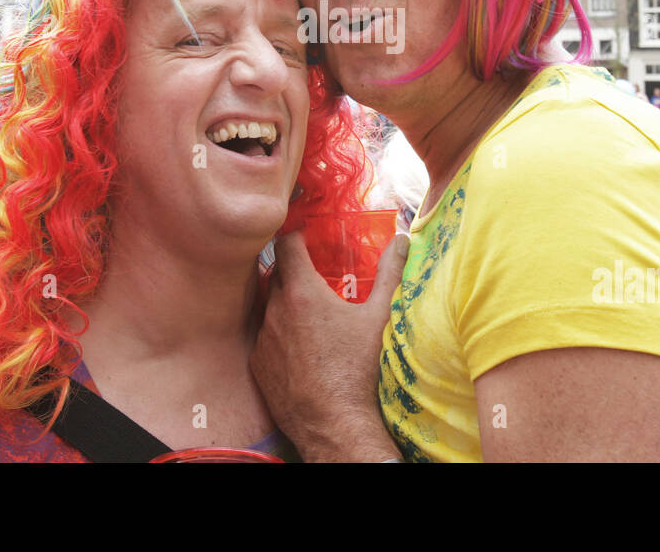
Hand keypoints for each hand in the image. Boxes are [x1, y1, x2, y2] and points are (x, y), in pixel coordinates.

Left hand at [250, 230, 408, 461]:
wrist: (333, 424)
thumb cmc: (358, 369)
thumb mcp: (380, 317)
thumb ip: (390, 274)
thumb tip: (401, 240)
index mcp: (302, 292)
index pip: (287, 245)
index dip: (296, 235)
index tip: (306, 236)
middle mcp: (275, 309)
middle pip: (276, 274)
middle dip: (292, 270)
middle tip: (314, 275)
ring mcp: (262, 337)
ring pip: (269, 305)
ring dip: (284, 302)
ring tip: (309, 314)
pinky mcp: (257, 363)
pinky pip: (264, 336)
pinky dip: (278, 333)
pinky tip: (300, 346)